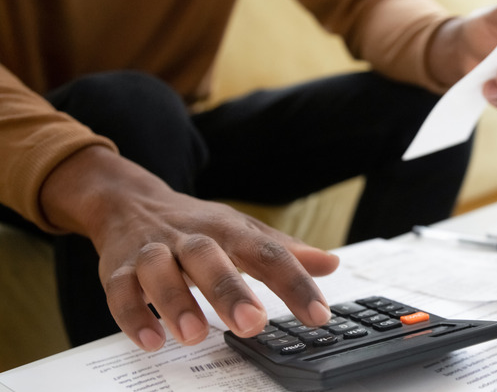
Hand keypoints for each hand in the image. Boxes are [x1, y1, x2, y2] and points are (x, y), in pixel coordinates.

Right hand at [40, 146, 339, 350]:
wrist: (129, 201)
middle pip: (209, 256)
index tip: (318, 315)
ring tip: (194, 334)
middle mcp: (190, 238)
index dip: (295, 283)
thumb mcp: (242, 231)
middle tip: (253, 324)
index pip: (267, 253)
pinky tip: (152, 342)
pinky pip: (120, 291)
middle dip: (229, 290)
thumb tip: (331, 264)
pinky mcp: (117, 269)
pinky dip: (133, 316)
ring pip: (159, 270)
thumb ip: (284, 251)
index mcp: (228, 230)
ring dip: (175, 301)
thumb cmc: (197, 225)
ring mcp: (152, 252)